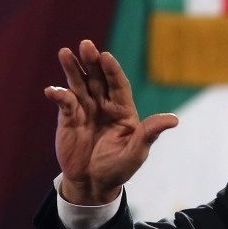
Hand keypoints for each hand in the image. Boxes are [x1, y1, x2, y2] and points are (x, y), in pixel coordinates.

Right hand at [44, 40, 177, 204]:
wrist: (94, 183)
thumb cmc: (119, 168)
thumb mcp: (137, 152)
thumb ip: (150, 133)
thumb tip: (174, 119)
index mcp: (123, 110)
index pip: (118, 84)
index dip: (112, 70)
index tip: (106, 56)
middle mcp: (104, 105)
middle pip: (98, 78)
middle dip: (92, 61)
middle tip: (86, 45)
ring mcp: (86, 110)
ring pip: (79, 84)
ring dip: (72, 69)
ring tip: (66, 52)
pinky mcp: (69, 118)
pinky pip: (64, 103)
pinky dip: (59, 95)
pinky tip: (53, 90)